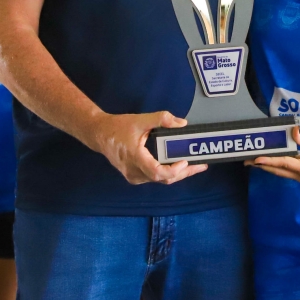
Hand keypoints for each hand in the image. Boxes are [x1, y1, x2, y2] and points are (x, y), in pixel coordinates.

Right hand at [91, 111, 206, 185]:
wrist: (100, 135)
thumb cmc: (118, 128)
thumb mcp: (140, 120)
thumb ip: (161, 119)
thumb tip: (182, 123)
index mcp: (135, 158)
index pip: (157, 172)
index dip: (174, 170)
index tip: (185, 161)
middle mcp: (134, 171)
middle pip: (163, 179)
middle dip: (184, 173)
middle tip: (200, 165)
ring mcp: (134, 176)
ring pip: (160, 180)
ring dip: (177, 174)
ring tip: (193, 165)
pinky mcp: (135, 176)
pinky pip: (155, 178)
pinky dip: (168, 173)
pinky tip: (178, 166)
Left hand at [248, 127, 299, 181]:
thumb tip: (293, 131)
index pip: (284, 163)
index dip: (269, 160)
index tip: (257, 158)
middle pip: (277, 170)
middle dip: (262, 165)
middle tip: (246, 160)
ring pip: (279, 171)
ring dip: (266, 166)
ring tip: (252, 161)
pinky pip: (284, 169)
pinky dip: (274, 164)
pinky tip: (267, 160)